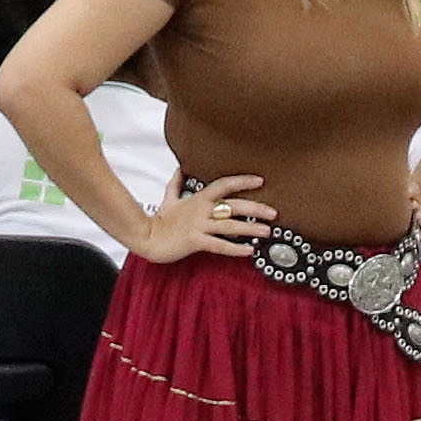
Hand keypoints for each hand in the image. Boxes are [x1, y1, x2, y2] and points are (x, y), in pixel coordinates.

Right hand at [138, 175, 278, 264]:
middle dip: (255, 208)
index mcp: (198, 198)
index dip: (242, 181)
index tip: (260, 181)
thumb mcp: (169, 198)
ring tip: (267, 232)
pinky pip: (219, 246)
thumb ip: (177, 183)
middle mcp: (201, 210)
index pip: (224, 184)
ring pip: (230, 226)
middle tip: (274, 213)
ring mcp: (199, 226)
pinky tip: (249, 251)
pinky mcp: (195, 241)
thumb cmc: (160, 220)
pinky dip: (235, 249)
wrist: (146, 238)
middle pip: (233, 206)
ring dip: (250, 228)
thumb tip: (180, 168)